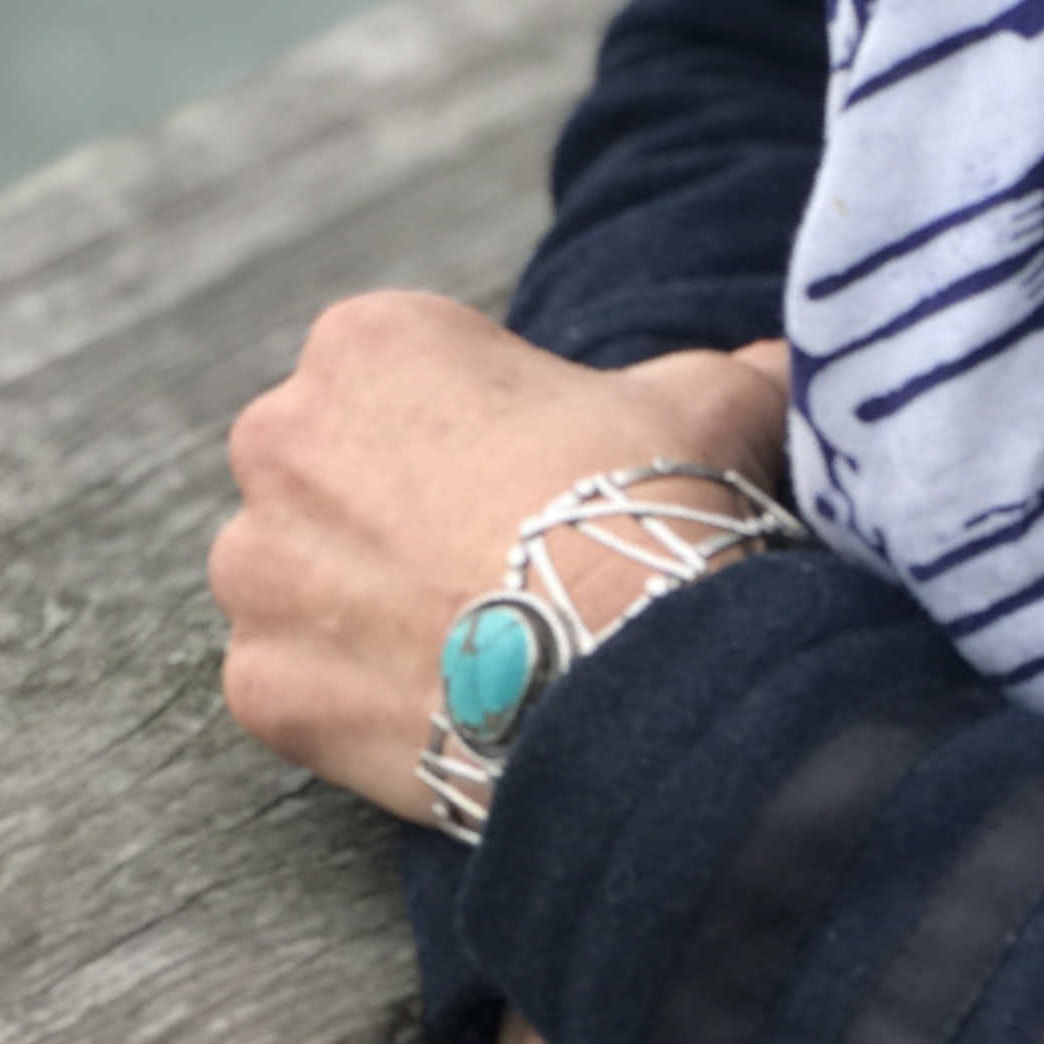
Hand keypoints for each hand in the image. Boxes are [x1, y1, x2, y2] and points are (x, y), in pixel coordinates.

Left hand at [210, 292, 790, 821]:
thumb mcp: (709, 397)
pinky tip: (432, 702)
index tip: (528, 475)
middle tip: (493, 558)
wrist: (632, 670)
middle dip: (394, 507)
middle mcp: (281, 436)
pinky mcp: (259, 682)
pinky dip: (346, 694)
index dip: (474, 427)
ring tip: (465, 636)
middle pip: (329, 468)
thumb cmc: (656, 505)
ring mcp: (258, 567)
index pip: (402, 374)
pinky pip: (290, 680)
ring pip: (296, 575)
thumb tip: (786, 367)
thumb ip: (725, 368)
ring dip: (355, 600)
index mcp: (370, 340)